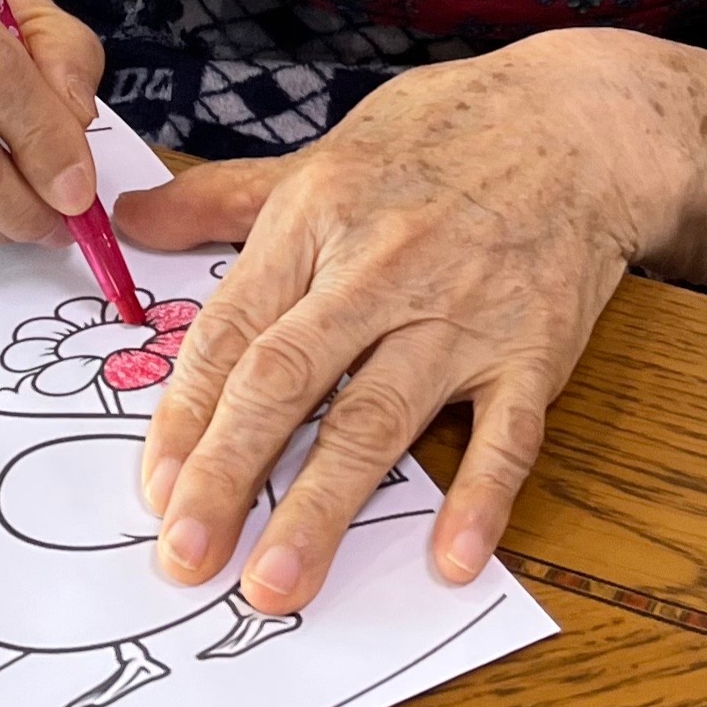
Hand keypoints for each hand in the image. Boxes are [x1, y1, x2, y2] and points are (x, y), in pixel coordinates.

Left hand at [117, 29, 706, 612]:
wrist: (578, 120)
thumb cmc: (441, 135)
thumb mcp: (321, 152)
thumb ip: (222, 198)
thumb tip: (128, 217)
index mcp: (316, 219)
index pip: (232, 329)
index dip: (186, 411)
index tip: (152, 486)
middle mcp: (378, 270)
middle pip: (287, 379)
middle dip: (230, 472)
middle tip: (184, 555)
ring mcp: (458, 315)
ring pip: (378, 419)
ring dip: (323, 507)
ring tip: (276, 585)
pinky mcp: (533, 351)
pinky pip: (505, 435)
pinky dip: (479, 498)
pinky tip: (451, 560)